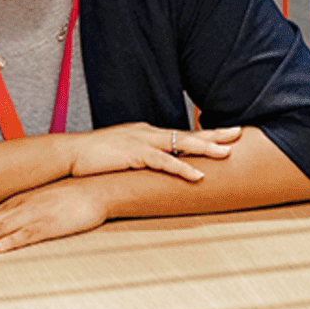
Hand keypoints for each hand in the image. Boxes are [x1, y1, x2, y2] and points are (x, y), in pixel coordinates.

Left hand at [0, 177, 111, 252]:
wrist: (95, 189)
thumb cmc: (66, 198)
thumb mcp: (36, 204)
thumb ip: (18, 215)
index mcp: (14, 205)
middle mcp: (18, 209)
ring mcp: (33, 215)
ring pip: (0, 228)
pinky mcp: (50, 225)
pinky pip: (28, 235)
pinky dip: (12, 241)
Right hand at [67, 123, 240, 180]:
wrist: (69, 153)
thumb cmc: (93, 158)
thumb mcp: (121, 155)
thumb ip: (139, 160)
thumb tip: (153, 170)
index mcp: (146, 133)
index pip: (181, 134)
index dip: (204, 135)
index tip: (225, 134)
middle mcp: (148, 133)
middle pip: (188, 133)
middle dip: (215, 133)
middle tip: (239, 132)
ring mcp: (142, 142)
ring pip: (181, 144)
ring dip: (206, 149)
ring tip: (228, 154)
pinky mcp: (134, 154)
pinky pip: (164, 162)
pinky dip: (182, 169)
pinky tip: (198, 176)